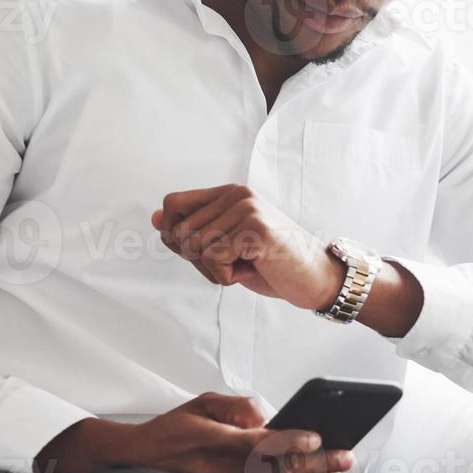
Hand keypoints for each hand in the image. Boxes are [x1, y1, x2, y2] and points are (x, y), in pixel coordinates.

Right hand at [54, 392, 352, 472]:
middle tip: (345, 456)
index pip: (260, 443)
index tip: (316, 437)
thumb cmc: (174, 429)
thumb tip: (265, 415)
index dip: (290, 442)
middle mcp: (223, 469)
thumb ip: (235, 406)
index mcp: (217, 441)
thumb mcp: (202, 403)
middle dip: (315, 464)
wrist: (141, 459)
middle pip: (277, 469)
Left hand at [152, 183, 345, 310]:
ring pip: (195, 247)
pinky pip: (214, 260)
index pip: (173, 204)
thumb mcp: (227, 247)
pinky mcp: (255, 229)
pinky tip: (254, 270)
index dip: (174, 234)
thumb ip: (195, 232)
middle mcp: (237, 195)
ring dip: (214, 270)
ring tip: (247, 265)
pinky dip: (227, 276)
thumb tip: (156, 218)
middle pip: (180, 231)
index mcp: (229, 193)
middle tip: (233, 264)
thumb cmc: (272, 265)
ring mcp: (247, 210)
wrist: (317, 279)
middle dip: (198, 260)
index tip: (201, 252)